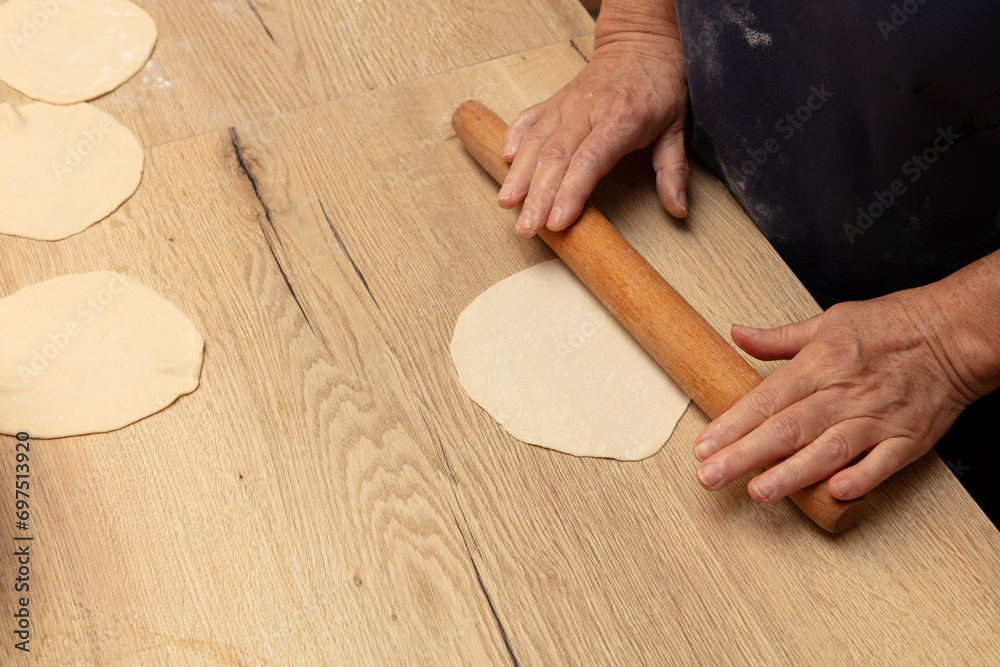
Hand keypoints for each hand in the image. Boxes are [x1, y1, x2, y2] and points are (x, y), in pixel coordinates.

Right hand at [498, 16, 688, 236]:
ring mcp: (567, 105)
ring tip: (507, 203)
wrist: (640, 40)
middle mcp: (588, 111)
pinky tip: (505, 161)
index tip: (557, 221)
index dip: (570, 193)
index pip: (588, 162)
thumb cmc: (659, 84)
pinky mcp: (554, 101)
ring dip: (519, 175)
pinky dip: (514, 138)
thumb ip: (673, 171)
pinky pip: (528, 119)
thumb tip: (677, 209)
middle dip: (537, 197)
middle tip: (527, 227)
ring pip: (536, 141)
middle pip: (555, 158)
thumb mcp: (677, 127)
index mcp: (621, 120)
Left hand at [692, 288, 985, 503]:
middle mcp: (845, 393)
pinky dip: (860, 478)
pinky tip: (833, 493)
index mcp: (822, 363)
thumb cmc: (891, 327)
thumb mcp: (828, 322)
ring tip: (757, 492)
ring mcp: (877, 418)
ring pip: (828, 450)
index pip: (767, 399)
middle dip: (745, 455)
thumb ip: (779, 338)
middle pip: (788, 429)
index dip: (733, 424)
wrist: (955, 334)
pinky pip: (882, 464)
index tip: (704, 446)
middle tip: (711, 476)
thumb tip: (738, 334)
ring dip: (792, 473)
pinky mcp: (908, 439)